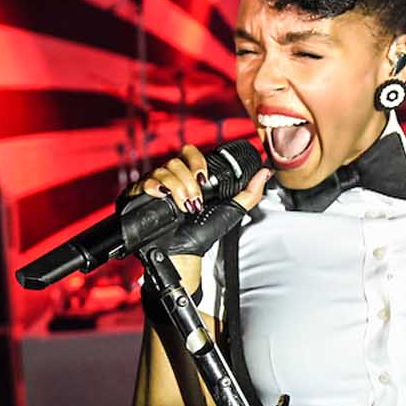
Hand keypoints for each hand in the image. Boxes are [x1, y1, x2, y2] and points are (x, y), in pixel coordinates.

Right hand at [128, 146, 270, 287]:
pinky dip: (154, 187)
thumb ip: (250, 193)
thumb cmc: (203, 234)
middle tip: (195, 201)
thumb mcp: (231, 212)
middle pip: (176, 161)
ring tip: (183, 208)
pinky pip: (144, 181)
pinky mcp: (140, 196)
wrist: (181, 254)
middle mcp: (171, 178)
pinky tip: (162, 198)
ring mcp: (155, 186)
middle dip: (188, 181)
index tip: (205, 180)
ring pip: (162, 170)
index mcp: (190, 177)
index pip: (190, 152)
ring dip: (176, 189)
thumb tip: (265, 173)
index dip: (197, 162)